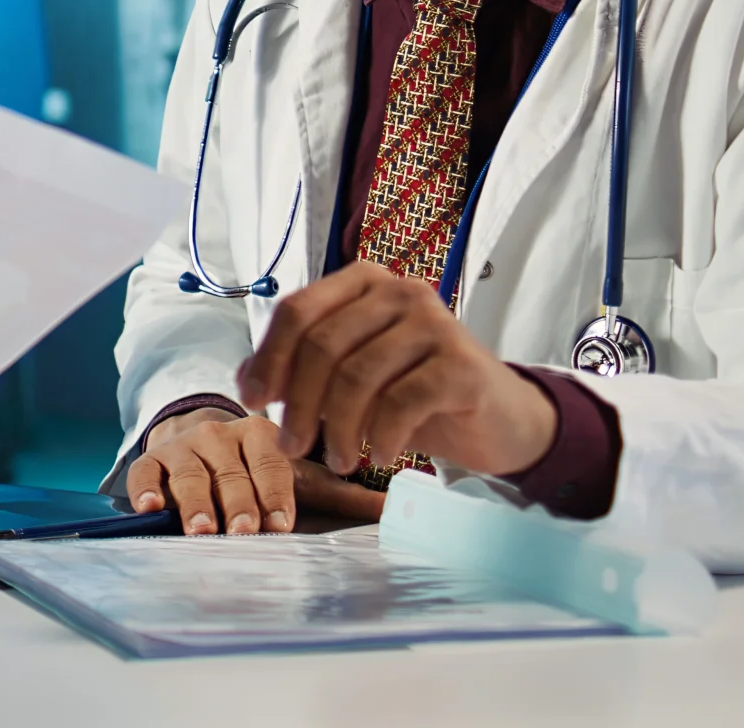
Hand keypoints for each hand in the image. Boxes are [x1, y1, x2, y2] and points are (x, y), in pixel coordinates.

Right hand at [124, 407, 384, 533]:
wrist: (202, 441)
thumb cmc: (260, 470)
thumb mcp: (303, 476)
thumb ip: (346, 496)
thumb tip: (402, 511)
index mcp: (263, 434)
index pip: (271, 462)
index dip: (275, 493)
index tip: (281, 523)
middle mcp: (222, 434)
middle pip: (230, 471)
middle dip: (237, 503)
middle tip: (242, 531)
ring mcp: (185, 445)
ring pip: (189, 473)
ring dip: (194, 502)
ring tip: (200, 529)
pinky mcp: (153, 458)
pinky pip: (146, 472)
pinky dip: (144, 489)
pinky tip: (148, 508)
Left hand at [236, 260, 557, 477]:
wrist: (498, 419)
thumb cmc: (415, 394)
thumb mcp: (348, 380)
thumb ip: (297, 372)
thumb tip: (245, 380)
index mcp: (362, 283)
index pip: (297, 311)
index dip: (268, 358)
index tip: (253, 401)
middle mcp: (398, 292)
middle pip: (322, 345)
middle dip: (299, 403)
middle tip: (293, 445)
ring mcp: (435, 323)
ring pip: (357, 375)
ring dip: (338, 427)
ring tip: (339, 460)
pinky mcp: (462, 364)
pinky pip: (401, 402)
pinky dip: (380, 436)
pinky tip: (379, 456)